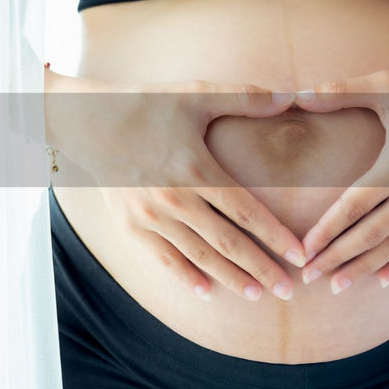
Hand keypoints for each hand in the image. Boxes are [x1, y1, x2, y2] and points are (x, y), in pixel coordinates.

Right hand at [45, 75, 307, 301]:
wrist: (86, 121)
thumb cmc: (145, 103)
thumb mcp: (194, 94)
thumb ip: (245, 98)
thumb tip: (292, 95)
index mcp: (197, 170)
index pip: (247, 212)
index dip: (276, 236)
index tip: (301, 256)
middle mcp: (175, 200)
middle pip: (228, 243)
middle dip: (261, 268)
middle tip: (289, 290)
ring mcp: (151, 216)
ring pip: (199, 256)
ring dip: (230, 277)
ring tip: (256, 294)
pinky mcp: (130, 225)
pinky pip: (163, 257)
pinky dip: (185, 275)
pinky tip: (205, 291)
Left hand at [291, 70, 388, 292]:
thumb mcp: (387, 86)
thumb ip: (341, 92)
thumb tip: (297, 94)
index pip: (354, 207)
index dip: (327, 232)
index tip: (304, 251)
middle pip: (370, 234)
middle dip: (337, 258)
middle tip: (309, 278)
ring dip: (364, 267)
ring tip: (336, 286)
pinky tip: (381, 281)